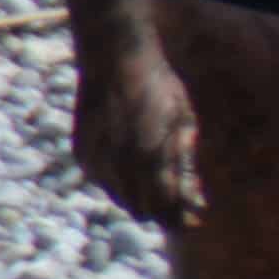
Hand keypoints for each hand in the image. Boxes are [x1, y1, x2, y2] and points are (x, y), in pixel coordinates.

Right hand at [72, 21, 200, 227]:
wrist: (113, 58)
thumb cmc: (158, 86)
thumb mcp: (183, 121)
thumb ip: (184, 161)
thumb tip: (194, 198)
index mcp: (150, 156)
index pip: (165, 207)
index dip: (181, 219)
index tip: (196, 220)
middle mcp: (119, 162)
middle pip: (142, 211)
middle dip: (164, 213)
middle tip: (183, 209)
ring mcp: (96, 159)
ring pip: (121, 199)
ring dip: (141, 198)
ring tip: (162, 186)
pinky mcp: (82, 153)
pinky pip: (103, 181)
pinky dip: (120, 182)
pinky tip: (135, 167)